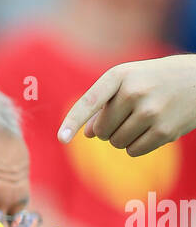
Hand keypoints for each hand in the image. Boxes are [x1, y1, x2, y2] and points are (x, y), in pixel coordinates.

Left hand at [58, 55, 195, 155]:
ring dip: (122, 139)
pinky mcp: (164, 131)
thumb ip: (105, 102)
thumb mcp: (131, 79)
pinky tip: (151, 130)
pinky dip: (136, 146)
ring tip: (140, 121)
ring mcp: (150, 112)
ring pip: (116, 143)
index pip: (90, 101)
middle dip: (107, 130)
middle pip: (101, 131)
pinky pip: (133, 151)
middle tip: (126, 116)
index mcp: (120, 75)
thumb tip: (86, 134)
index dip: (73, 121)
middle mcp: (134, 92)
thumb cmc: (158, 79)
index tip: (61, 138)